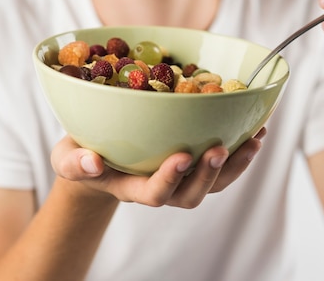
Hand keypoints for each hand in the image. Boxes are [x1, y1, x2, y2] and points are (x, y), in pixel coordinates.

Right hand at [51, 128, 264, 207]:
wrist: (98, 157)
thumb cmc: (82, 156)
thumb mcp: (67, 158)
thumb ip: (75, 163)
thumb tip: (91, 162)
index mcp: (132, 188)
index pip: (155, 194)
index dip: (170, 179)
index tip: (181, 156)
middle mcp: (162, 187)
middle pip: (192, 195)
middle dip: (209, 174)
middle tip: (220, 148)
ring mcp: (181, 178)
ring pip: (214, 183)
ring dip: (236, 164)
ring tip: (255, 140)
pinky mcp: (193, 164)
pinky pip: (222, 165)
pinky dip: (240, 149)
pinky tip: (256, 129)